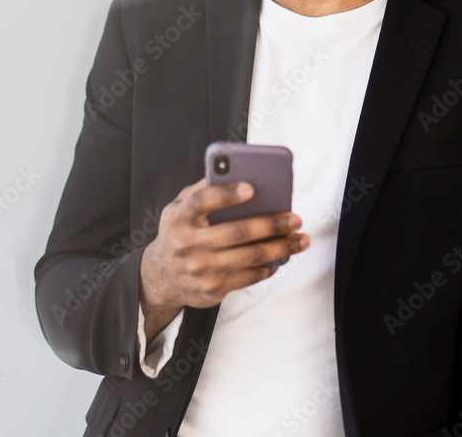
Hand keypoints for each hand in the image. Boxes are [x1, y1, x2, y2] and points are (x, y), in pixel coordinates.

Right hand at [139, 178, 309, 341]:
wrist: (161, 276)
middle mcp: (188, 243)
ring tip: (300, 239)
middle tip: (294, 218)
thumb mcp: (179, 207)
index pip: (203, 201)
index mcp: (181, 216)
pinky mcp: (213, 288)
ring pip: (249, 256)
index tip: (252, 187)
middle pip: (236, 231)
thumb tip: (233, 172)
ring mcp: (201, 268)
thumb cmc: (178, 233)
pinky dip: (268, 267)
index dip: (227, 194)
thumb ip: (202, 190)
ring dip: (280, 248)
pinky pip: (248, 276)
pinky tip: (281, 258)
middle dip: (271, 224)